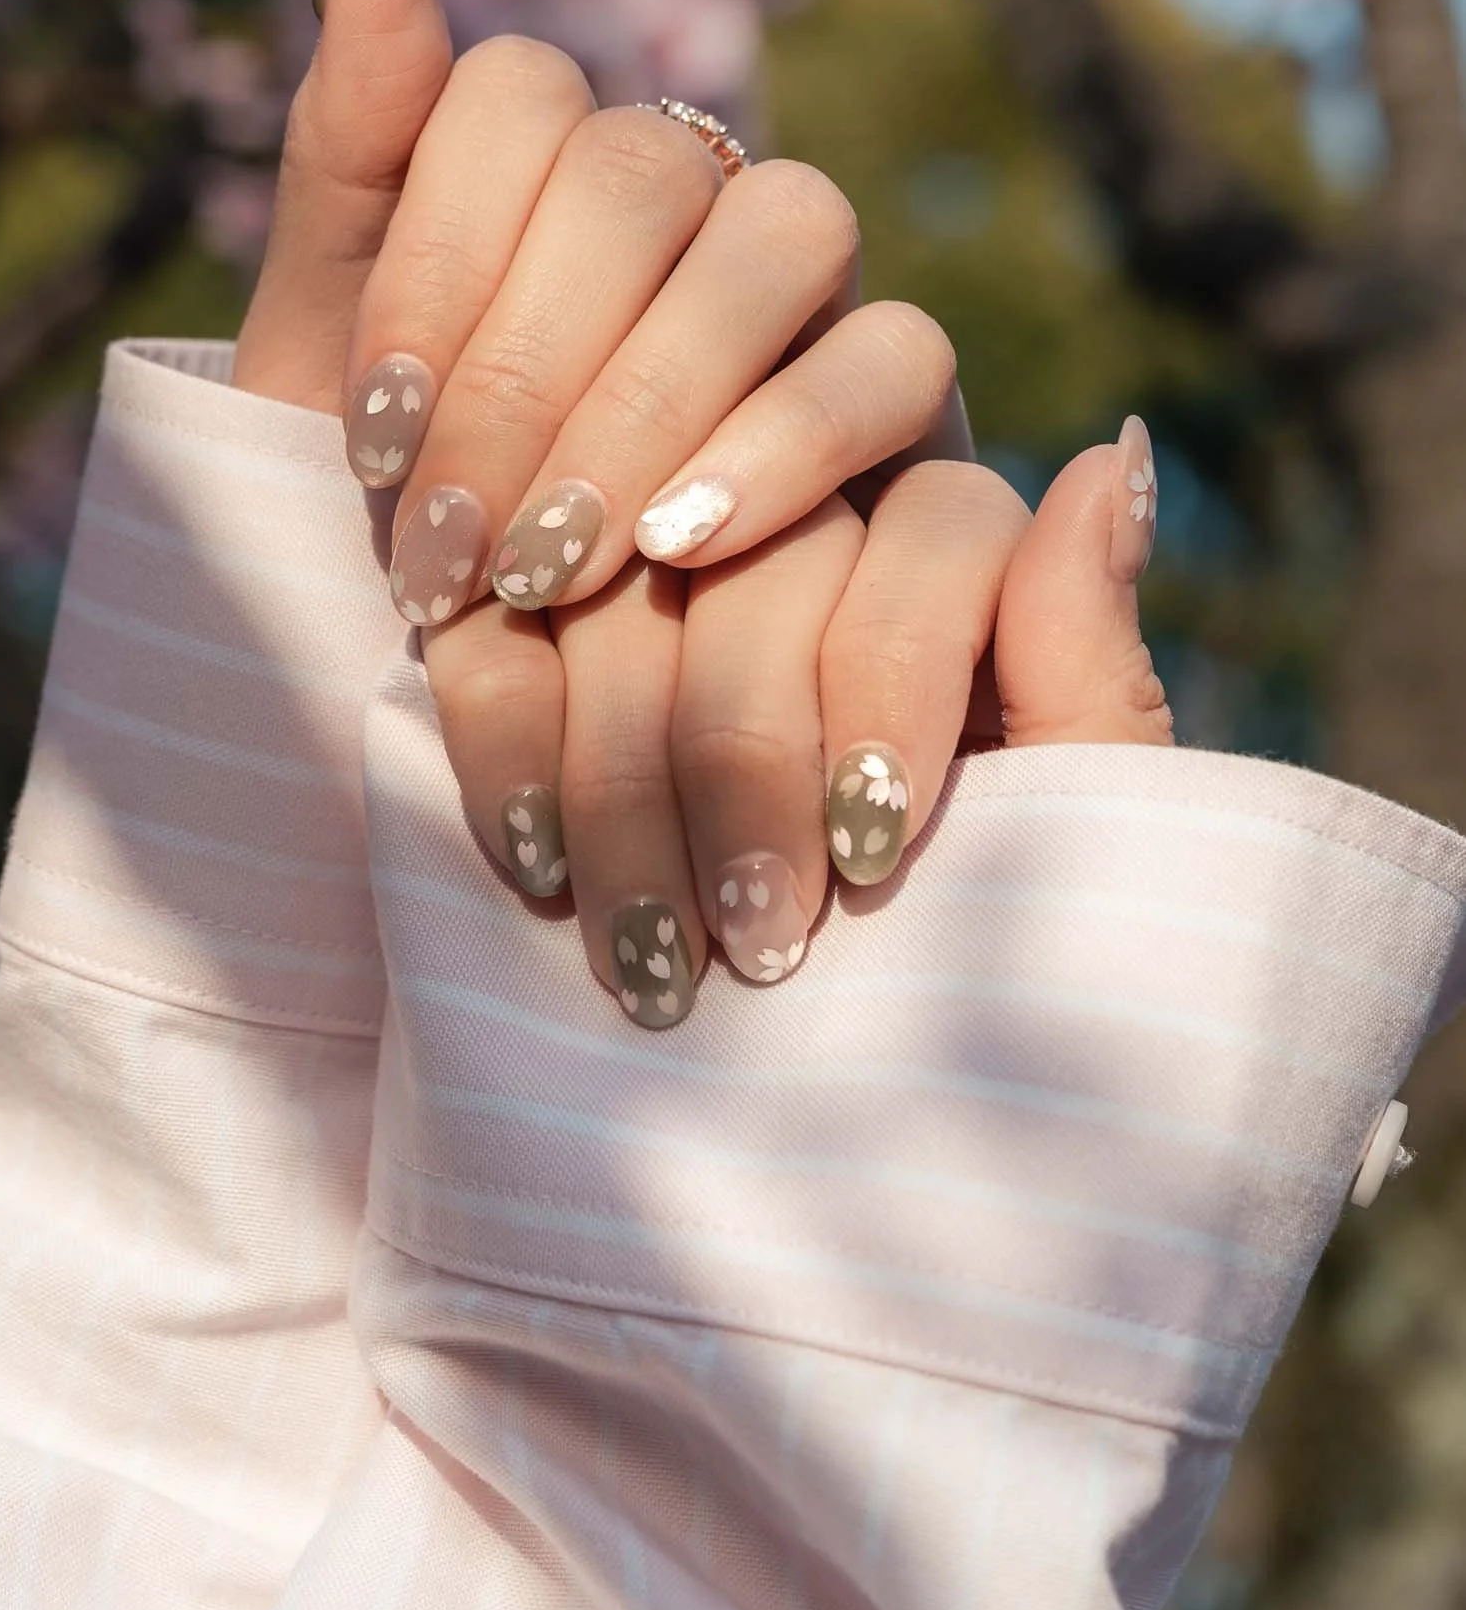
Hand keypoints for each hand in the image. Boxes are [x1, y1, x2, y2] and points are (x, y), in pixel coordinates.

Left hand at [234, 0, 966, 629]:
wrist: (513, 705)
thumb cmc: (408, 523)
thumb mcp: (323, 367)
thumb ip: (351, 151)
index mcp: (548, 158)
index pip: (512, 96)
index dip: (435, 263)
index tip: (368, 442)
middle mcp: (694, 188)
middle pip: (642, 169)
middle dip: (526, 372)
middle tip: (447, 551)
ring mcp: (810, 279)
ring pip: (791, 229)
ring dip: (655, 397)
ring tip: (551, 567)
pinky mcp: (905, 396)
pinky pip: (896, 355)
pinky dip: (785, 442)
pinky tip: (678, 545)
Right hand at [425, 417, 1170, 1024]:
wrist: (835, 1157)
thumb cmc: (980, 985)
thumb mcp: (1057, 842)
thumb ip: (1083, 661)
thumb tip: (1115, 452)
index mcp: (965, 574)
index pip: (938, 528)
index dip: (898, 670)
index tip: (872, 844)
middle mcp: (816, 537)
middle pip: (770, 557)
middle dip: (749, 753)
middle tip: (755, 937)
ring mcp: (649, 582)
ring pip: (620, 589)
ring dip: (625, 776)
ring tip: (650, 952)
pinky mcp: (525, 639)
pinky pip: (493, 636)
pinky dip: (508, 744)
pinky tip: (536, 863)